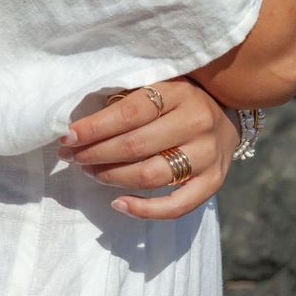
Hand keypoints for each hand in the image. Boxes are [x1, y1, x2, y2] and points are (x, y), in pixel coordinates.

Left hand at [56, 77, 239, 219]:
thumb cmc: (180, 97)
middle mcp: (196, 122)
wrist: (228, 112)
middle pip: (136, 145)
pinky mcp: (213, 182)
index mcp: (178, 92)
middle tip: (71, 156)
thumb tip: (81, 121)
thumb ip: (130, 96)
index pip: (130, 112)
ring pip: (152, 175)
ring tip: (90, 172)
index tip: (68, 136)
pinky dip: (145, 210)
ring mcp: (207, 155)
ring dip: (112, 177)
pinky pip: (177, 206)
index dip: (95, 127)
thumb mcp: (160, 84)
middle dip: (96, 153)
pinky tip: (119, 204)